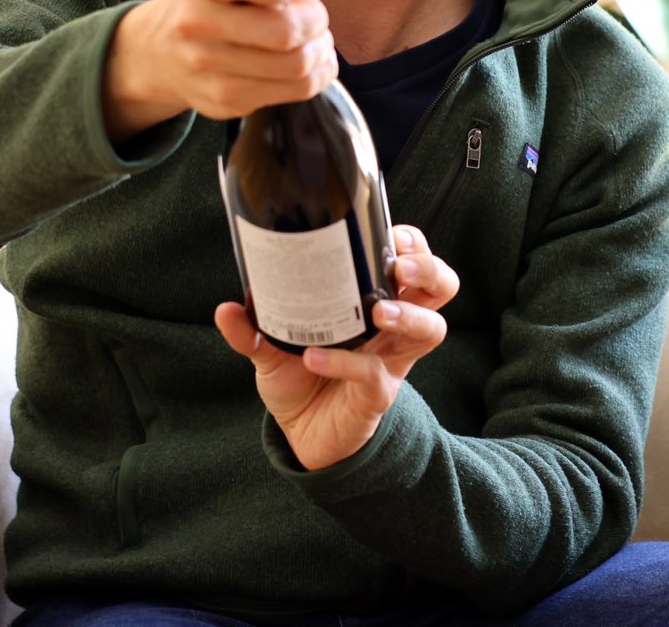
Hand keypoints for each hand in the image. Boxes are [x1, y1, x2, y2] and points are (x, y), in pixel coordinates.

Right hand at [105, 0, 336, 135]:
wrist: (161, 52)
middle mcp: (195, 22)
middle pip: (281, 31)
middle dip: (316, 19)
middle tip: (316, 12)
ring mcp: (208, 67)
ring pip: (295, 65)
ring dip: (321, 48)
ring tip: (318, 35)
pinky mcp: (225, 100)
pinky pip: (295, 90)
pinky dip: (319, 73)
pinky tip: (315, 58)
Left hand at [215, 225, 459, 470]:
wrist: (300, 435)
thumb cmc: (300, 377)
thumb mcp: (272, 345)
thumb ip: (253, 326)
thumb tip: (226, 308)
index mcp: (376, 302)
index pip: (415, 261)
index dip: (412, 243)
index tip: (389, 234)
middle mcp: (393, 329)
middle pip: (442, 289)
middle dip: (428, 271)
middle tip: (400, 268)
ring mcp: (390, 362)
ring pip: (431, 331)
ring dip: (408, 316)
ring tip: (378, 312)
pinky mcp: (376, 396)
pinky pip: (373, 375)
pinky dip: (343, 363)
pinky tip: (314, 357)